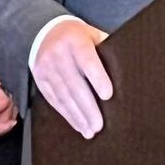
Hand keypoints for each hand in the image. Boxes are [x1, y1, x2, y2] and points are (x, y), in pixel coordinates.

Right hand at [31, 19, 111, 137]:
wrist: (45, 33)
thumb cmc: (76, 36)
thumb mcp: (91, 34)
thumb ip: (104, 49)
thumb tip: (123, 69)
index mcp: (75, 40)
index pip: (87, 61)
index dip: (98, 78)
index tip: (108, 95)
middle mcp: (59, 54)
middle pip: (75, 84)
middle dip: (88, 107)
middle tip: (99, 125)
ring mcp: (47, 68)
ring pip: (64, 96)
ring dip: (78, 116)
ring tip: (90, 130)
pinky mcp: (40, 80)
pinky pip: (54, 100)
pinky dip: (67, 114)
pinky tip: (77, 124)